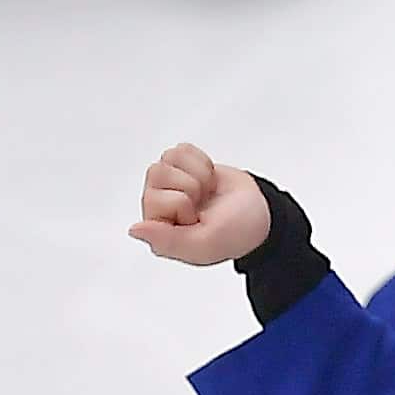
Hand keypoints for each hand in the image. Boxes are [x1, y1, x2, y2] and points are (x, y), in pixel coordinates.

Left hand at [128, 143, 270, 264]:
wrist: (260, 213)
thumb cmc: (235, 233)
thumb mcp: (204, 244)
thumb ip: (168, 240)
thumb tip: (134, 229)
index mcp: (157, 230)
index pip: (157, 198)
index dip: (184, 205)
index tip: (198, 219)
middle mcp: (157, 206)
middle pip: (159, 173)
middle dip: (192, 186)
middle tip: (204, 204)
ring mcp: (167, 185)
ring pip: (168, 158)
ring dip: (197, 174)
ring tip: (207, 193)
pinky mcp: (180, 167)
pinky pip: (181, 150)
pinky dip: (201, 162)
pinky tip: (208, 182)